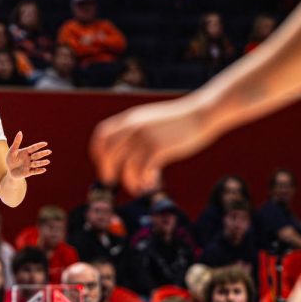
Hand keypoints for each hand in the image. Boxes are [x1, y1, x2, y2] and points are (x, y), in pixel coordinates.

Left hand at [5, 132, 50, 179]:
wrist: (9, 171)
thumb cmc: (10, 160)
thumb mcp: (12, 151)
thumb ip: (16, 142)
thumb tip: (20, 132)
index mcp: (26, 152)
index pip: (33, 148)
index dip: (39, 146)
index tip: (45, 143)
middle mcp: (29, 158)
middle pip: (37, 155)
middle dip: (42, 153)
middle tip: (49, 151)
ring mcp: (29, 165)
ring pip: (36, 163)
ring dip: (42, 162)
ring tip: (47, 161)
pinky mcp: (28, 172)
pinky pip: (34, 171)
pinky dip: (39, 171)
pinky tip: (43, 169)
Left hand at [90, 95, 215, 194]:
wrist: (202, 113)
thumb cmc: (179, 120)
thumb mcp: (151, 119)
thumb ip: (136, 130)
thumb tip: (125, 151)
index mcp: (130, 119)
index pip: (101, 136)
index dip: (97, 152)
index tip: (102, 163)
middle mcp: (134, 127)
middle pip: (108, 154)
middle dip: (106, 170)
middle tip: (112, 181)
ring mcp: (145, 138)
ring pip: (126, 167)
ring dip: (129, 181)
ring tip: (136, 188)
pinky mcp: (159, 148)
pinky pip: (142, 171)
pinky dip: (144, 181)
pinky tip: (151, 184)